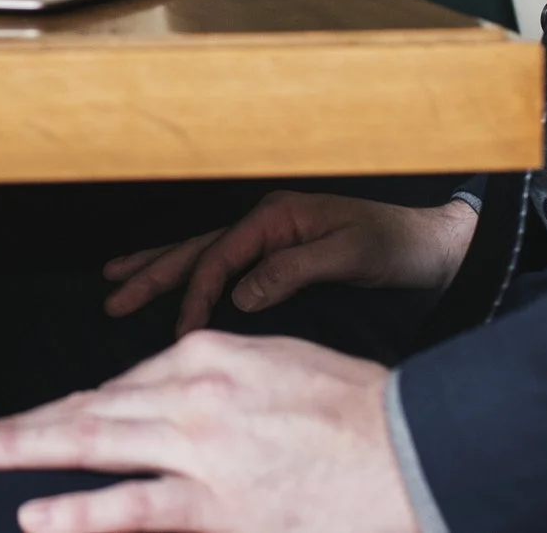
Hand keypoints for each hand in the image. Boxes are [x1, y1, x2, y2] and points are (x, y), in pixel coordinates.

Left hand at [0, 332, 418, 532]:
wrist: (419, 449)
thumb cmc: (363, 413)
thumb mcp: (283, 366)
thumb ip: (224, 379)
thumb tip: (176, 396)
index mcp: (212, 354)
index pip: (124, 385)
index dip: (77, 410)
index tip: (45, 425)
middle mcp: (195, 392)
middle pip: (92, 408)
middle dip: (27, 425)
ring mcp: (203, 448)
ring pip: (95, 443)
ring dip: (26, 449)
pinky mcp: (222, 503)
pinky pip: (136, 506)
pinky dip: (80, 510)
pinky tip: (37, 513)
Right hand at [104, 193, 478, 336]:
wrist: (434, 245)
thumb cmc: (395, 247)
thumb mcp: (348, 256)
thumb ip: (293, 271)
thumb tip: (241, 293)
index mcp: (277, 216)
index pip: (220, 256)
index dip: (196, 292)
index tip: (181, 330)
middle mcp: (266, 220)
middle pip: (197, 248)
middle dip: (152, 271)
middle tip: (111, 295)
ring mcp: (270, 234)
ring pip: (202, 252)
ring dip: (160, 267)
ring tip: (117, 279)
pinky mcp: (278, 252)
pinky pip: (222, 263)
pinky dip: (191, 273)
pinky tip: (171, 281)